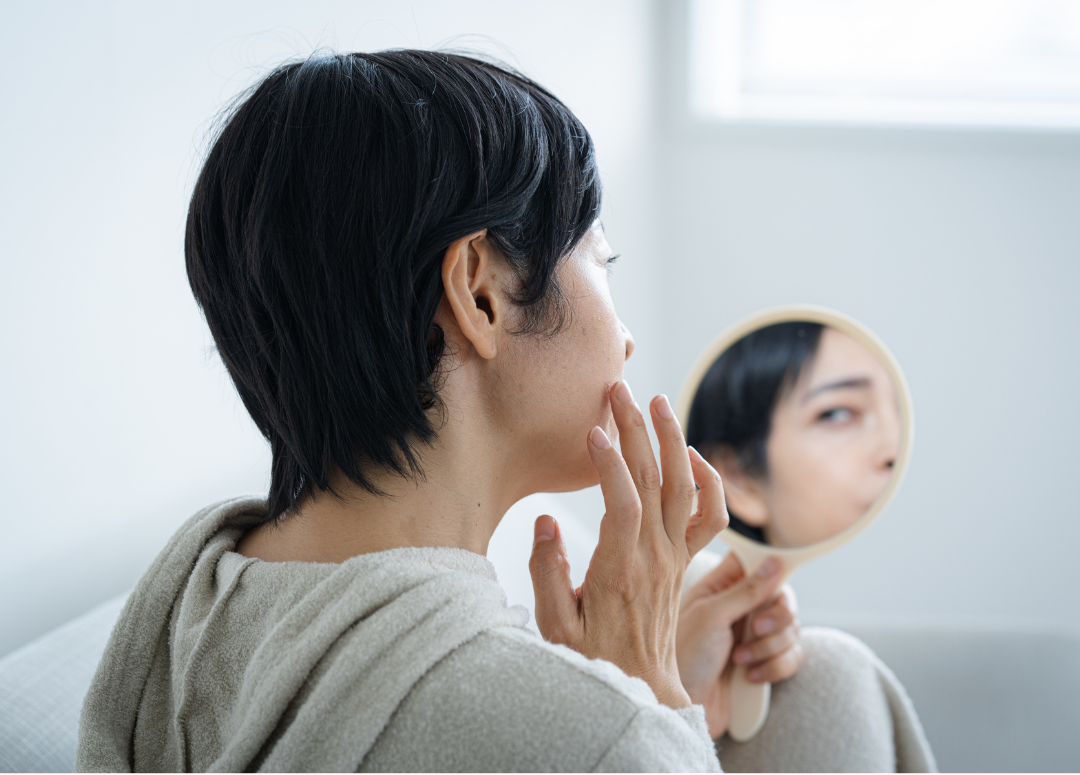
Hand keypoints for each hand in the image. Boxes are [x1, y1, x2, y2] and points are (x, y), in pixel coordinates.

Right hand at [529, 381, 727, 708]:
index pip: (624, 502)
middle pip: (655, 480)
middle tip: (620, 388)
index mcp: (620, 570)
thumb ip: (547, 571)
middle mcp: (655, 558)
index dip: (610, 462)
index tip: (592, 430)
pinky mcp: (686, 562)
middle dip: (638, 429)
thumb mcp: (554, 625)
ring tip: (658, 402)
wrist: (640, 690)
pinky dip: (709, 482)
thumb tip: (546, 521)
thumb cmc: (591, 660)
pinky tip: (690, 455)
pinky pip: (711, 516)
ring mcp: (676, 558)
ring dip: (673, 440)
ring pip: (685, 487)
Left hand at [676, 552, 802, 736]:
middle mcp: (742, 607)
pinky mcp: (766, 661)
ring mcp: (755, 635)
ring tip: (739, 659)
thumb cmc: (684, 657)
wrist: (681, 707)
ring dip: (769, 647)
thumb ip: (745, 591)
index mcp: (723, 586)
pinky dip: (774, 668)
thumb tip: (775, 562)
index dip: (772, 568)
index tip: (773, 584)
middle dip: (776, 617)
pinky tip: (747, 676)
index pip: (758, 562)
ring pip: (793, 628)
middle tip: (754, 629)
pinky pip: (793, 656)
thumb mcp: (711, 617)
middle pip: (784, 596)